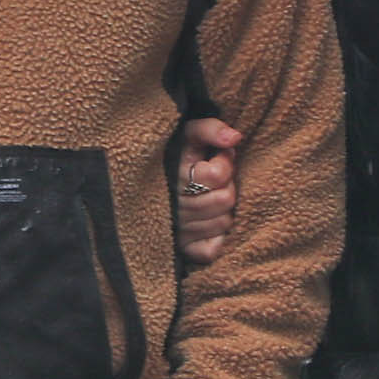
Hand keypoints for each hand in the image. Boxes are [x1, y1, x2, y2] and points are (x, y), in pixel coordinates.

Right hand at [174, 117, 243, 267]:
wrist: (143, 180)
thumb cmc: (175, 155)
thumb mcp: (187, 134)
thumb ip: (210, 129)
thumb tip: (235, 137)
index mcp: (175, 173)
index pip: (218, 175)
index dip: (225, 162)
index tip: (217, 157)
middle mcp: (174, 204)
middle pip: (225, 199)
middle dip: (226, 187)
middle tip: (214, 181)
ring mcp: (178, 229)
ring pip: (224, 223)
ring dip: (222, 210)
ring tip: (209, 198)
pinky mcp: (182, 248)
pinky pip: (211, 249)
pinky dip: (215, 238)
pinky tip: (208, 222)